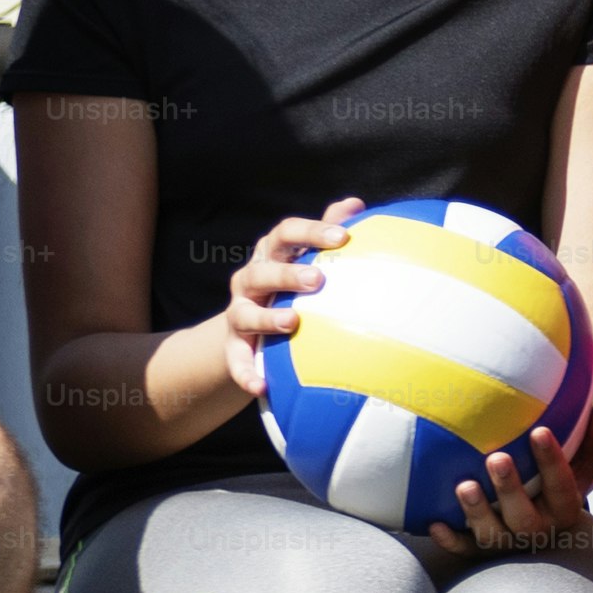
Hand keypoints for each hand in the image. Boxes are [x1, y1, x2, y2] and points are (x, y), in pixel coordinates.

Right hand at [217, 198, 364, 397]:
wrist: (250, 328)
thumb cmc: (290, 285)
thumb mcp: (304, 257)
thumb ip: (327, 231)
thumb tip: (357, 204)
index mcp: (271, 254)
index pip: (286, 234)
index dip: (312, 233)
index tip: (342, 237)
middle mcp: (250, 280)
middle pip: (263, 270)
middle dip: (287, 273)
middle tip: (318, 279)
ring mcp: (239, 314)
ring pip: (245, 314)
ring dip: (267, 317)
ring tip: (293, 321)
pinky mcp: (235, 347)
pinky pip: (237, 362)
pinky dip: (246, 374)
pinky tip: (262, 387)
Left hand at [428, 401, 592, 557]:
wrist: (544, 534)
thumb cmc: (557, 488)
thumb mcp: (581, 467)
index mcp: (563, 510)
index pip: (562, 486)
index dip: (552, 460)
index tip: (540, 430)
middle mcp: (536, 531)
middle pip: (524, 518)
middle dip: (510, 489)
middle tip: (497, 458)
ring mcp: (506, 543)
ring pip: (492, 536)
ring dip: (477, 512)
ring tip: (464, 486)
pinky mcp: (479, 551)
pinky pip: (463, 550)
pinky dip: (450, 540)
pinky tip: (434, 523)